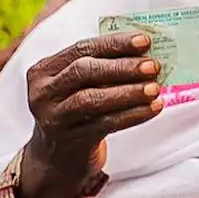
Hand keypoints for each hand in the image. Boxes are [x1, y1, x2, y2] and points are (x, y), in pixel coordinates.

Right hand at [23, 33, 162, 183]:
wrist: (59, 157)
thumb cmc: (78, 110)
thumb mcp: (80, 85)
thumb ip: (104, 67)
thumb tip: (146, 53)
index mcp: (45, 70)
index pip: (82, 48)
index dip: (114, 43)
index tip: (144, 41)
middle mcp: (43, 92)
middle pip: (83, 71)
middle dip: (122, 67)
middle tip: (153, 66)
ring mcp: (54, 117)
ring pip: (92, 99)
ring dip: (128, 92)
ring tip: (155, 88)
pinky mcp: (70, 140)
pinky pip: (105, 124)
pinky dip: (132, 115)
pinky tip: (153, 108)